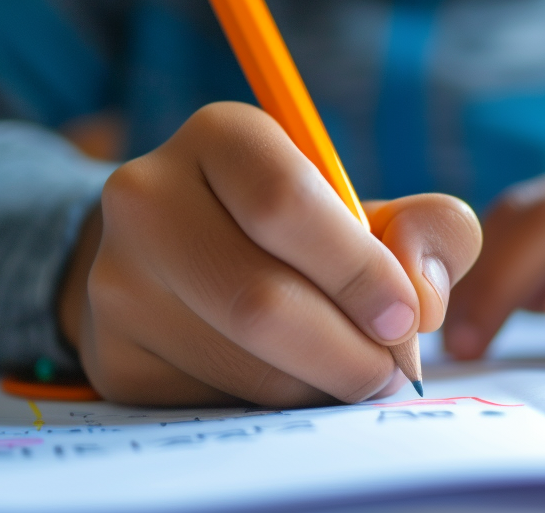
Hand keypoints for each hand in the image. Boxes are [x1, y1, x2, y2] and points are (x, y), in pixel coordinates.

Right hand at [58, 102, 481, 406]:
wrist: (181, 259)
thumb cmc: (302, 231)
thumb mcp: (371, 207)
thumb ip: (431, 231)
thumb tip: (422, 296)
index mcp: (220, 136)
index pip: (284, 204)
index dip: (358, 270)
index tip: (405, 318)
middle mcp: (147, 197)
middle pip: (260, 300)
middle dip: (349, 352)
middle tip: (390, 372)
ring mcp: (117, 281)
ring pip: (245, 365)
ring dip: (319, 387)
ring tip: (346, 372)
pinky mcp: (112, 358)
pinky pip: (215, 404)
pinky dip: (275, 409)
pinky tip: (289, 381)